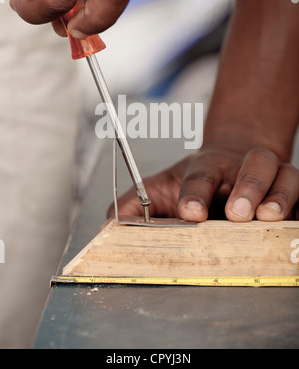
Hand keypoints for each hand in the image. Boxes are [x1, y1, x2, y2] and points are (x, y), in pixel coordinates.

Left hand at [108, 145, 298, 221]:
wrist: (233, 159)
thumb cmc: (196, 180)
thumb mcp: (159, 189)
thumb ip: (132, 206)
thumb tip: (105, 227)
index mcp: (207, 167)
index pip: (200, 175)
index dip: (194, 193)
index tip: (188, 213)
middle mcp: (242, 167)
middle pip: (251, 166)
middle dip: (246, 187)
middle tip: (236, 214)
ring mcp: (271, 177)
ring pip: (283, 175)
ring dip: (277, 195)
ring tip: (267, 217)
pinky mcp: (291, 192)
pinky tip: (293, 223)